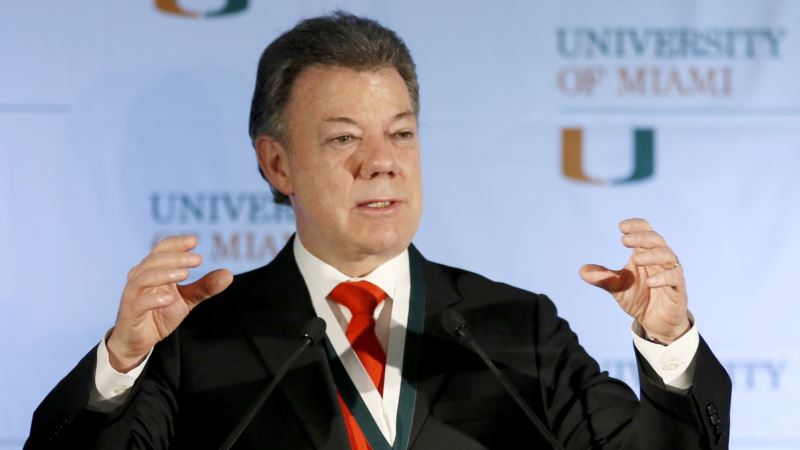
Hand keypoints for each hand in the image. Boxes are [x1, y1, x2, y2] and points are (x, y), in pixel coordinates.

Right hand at [106, 235, 232, 371]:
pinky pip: (138, 302)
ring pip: (143, 278)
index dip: (176, 243)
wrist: (140, 340)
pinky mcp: (130, 313)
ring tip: (185, 274)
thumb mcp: (187, 300)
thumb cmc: (160, 314)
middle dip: (176, 257)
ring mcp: (132, 295)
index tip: (195, 241)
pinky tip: (170, 298)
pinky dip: (154, 299)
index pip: (162, 249)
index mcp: (153, 270)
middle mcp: (140, 278)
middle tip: (198, 259)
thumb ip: (204, 287)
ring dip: (165, 273)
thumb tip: (229, 274)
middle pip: (154, 260)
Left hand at [579, 218, 689, 343]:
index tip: (621, 227)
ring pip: (668, 256)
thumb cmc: (639, 298)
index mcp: (645, 254)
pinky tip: (650, 282)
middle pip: (656, 240)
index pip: (646, 231)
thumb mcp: (617, 288)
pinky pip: (675, 278)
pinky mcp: (678, 289)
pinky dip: (663, 278)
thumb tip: (582, 271)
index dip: (636, 226)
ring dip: (652, 255)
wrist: (655, 322)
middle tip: (624, 240)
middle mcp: (660, 260)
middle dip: (642, 238)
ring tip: (637, 260)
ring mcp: (671, 273)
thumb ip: (603, 278)